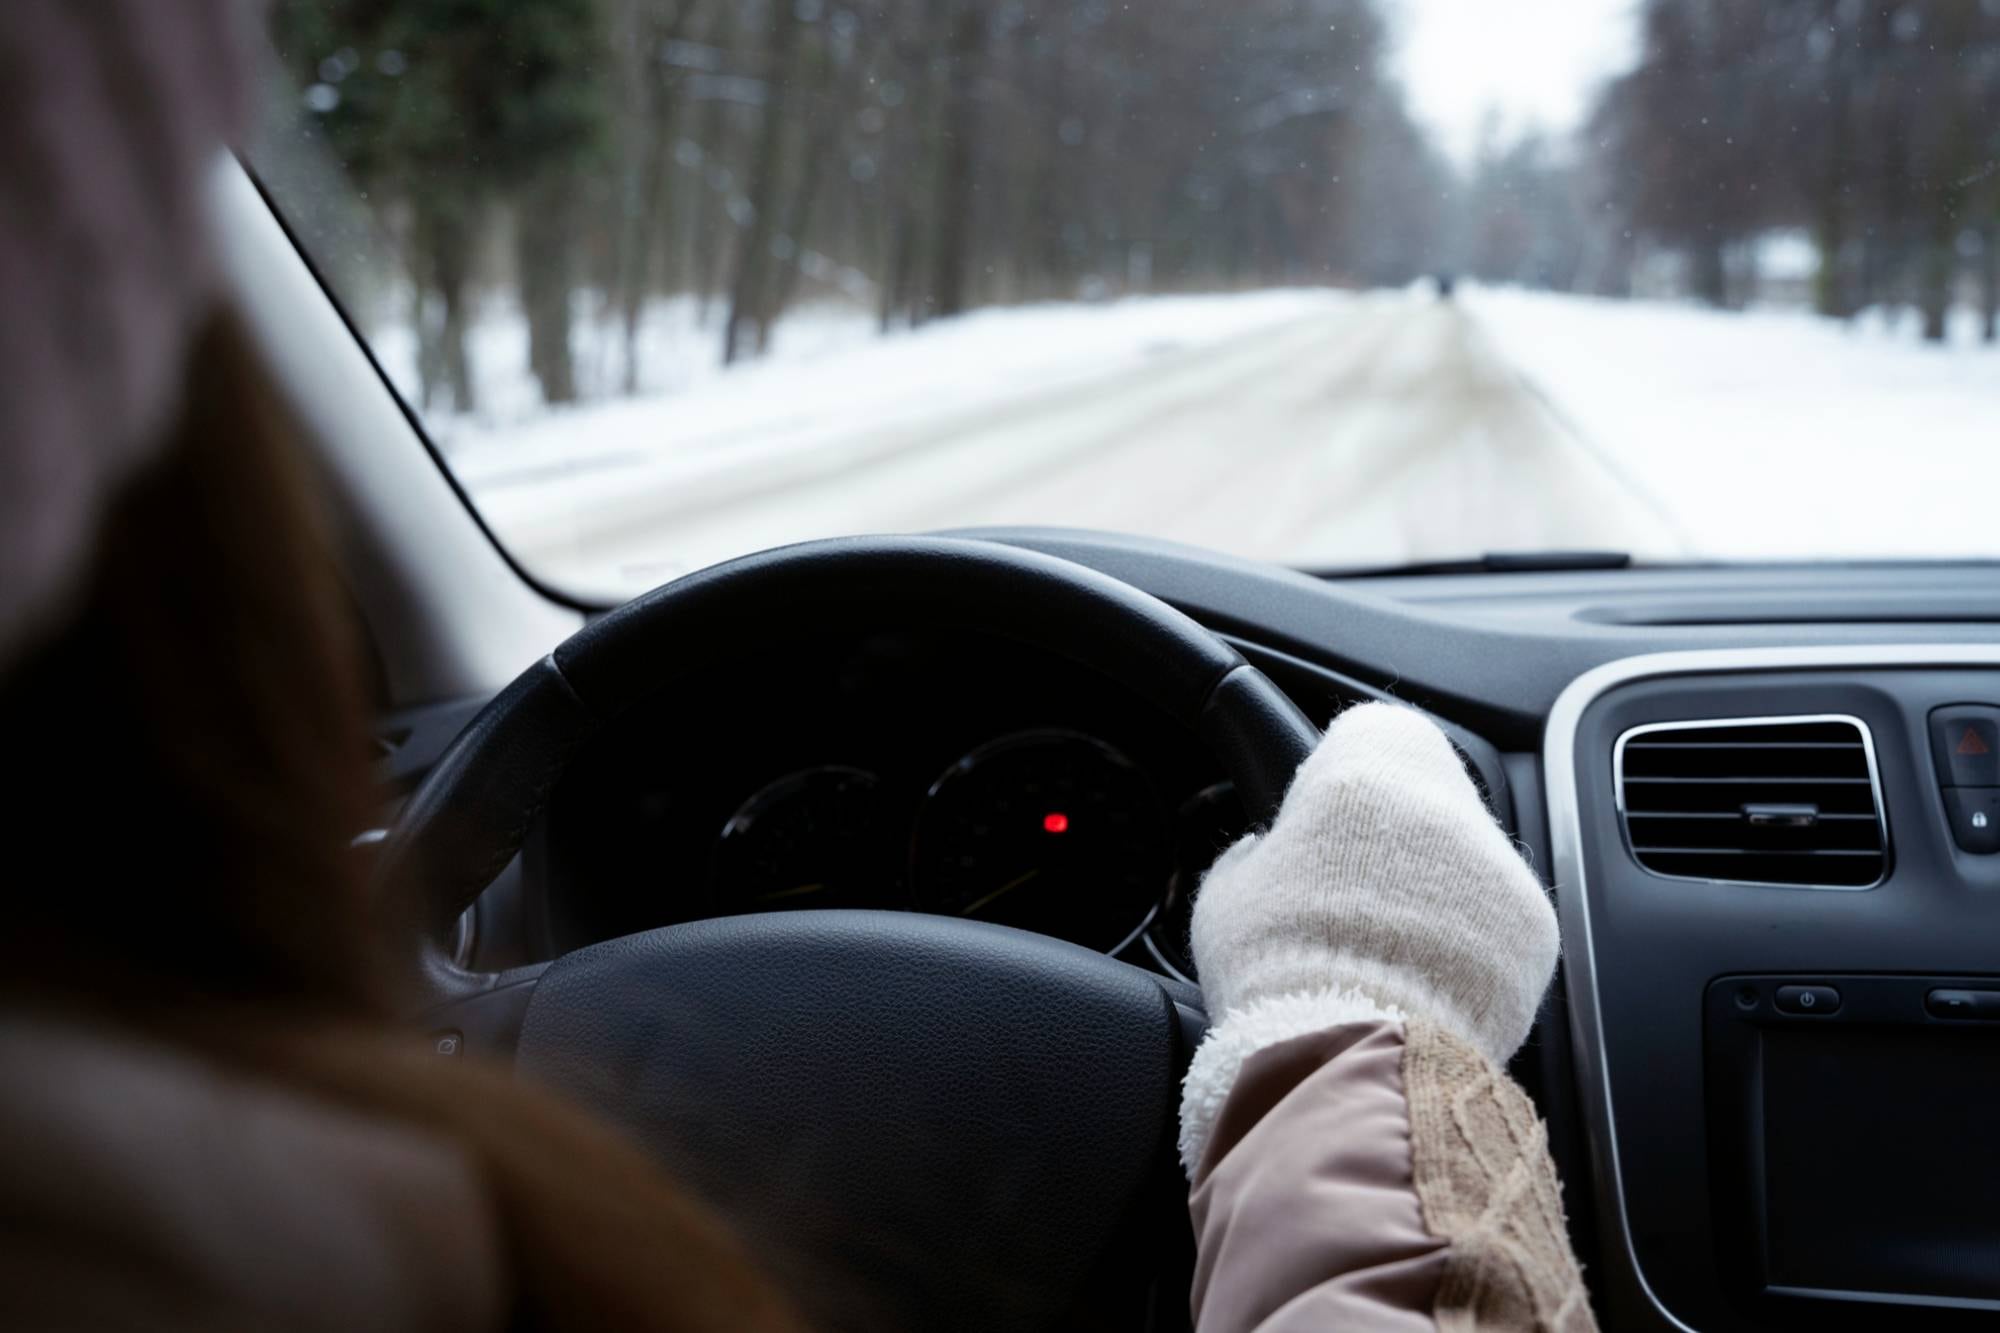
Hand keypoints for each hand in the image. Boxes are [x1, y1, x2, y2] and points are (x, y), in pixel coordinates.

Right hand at [1180, 703, 1558, 1169]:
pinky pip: (1501, 921)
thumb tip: (1265, 854)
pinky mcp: (1536, 929)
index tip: (1318, 824)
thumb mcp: (1232, 890)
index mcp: (1368, 764)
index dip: (1338, 779)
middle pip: (1427, 794)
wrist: (1349, 1052)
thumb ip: (1257, 853)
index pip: (1366, 733)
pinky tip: (1424, 981)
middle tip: (1349, 895)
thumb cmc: (1276, 963)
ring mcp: (1502, 864)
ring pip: (1469, 859)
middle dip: (1395, 838)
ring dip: (1437, 891)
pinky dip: (1472, 944)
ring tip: (1386, 950)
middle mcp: (1447, 799)